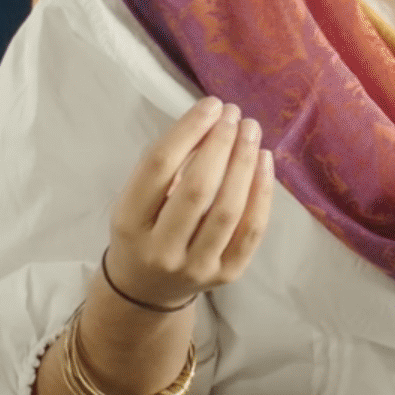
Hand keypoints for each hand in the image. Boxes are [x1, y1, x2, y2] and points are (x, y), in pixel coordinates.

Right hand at [103, 96, 275, 311]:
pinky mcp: (227, 275)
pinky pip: (251, 231)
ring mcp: (197, 266)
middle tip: (234, 115)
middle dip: (220, 144)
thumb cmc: (143, 229)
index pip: (158, 167)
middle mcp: (161, 250)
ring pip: (228, 210)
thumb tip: (212, 121)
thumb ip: (165, 165)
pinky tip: (264, 162)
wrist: (148, 288)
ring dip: (244, 163)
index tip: (210, 105)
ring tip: (251, 131)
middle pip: (197, 189)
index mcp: (129, 223)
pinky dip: (262, 192)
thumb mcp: (135, 199)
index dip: (188, 130)